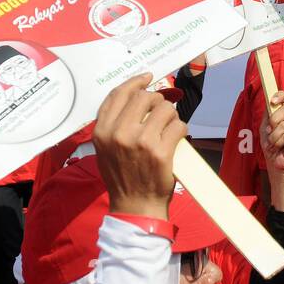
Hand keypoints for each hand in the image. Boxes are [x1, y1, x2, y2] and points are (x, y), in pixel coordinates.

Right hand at [92, 74, 188, 219]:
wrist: (135, 205)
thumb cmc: (122, 176)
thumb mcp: (105, 149)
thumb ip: (114, 123)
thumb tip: (135, 95)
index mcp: (102, 131)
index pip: (118, 94)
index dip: (135, 82)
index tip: (147, 78)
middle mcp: (119, 133)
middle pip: (144, 97)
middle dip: (157, 100)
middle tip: (162, 111)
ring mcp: (140, 141)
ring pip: (165, 109)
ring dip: (171, 116)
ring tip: (168, 128)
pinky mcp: (160, 151)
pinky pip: (178, 125)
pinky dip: (181, 130)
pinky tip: (176, 139)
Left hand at [260, 91, 283, 172]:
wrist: (275, 161)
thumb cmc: (271, 144)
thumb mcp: (265, 127)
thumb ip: (268, 115)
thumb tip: (270, 103)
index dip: (281, 96)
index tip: (273, 101)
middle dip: (273, 122)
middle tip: (269, 132)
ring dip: (274, 137)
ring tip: (274, 143)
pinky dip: (279, 142)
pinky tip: (280, 146)